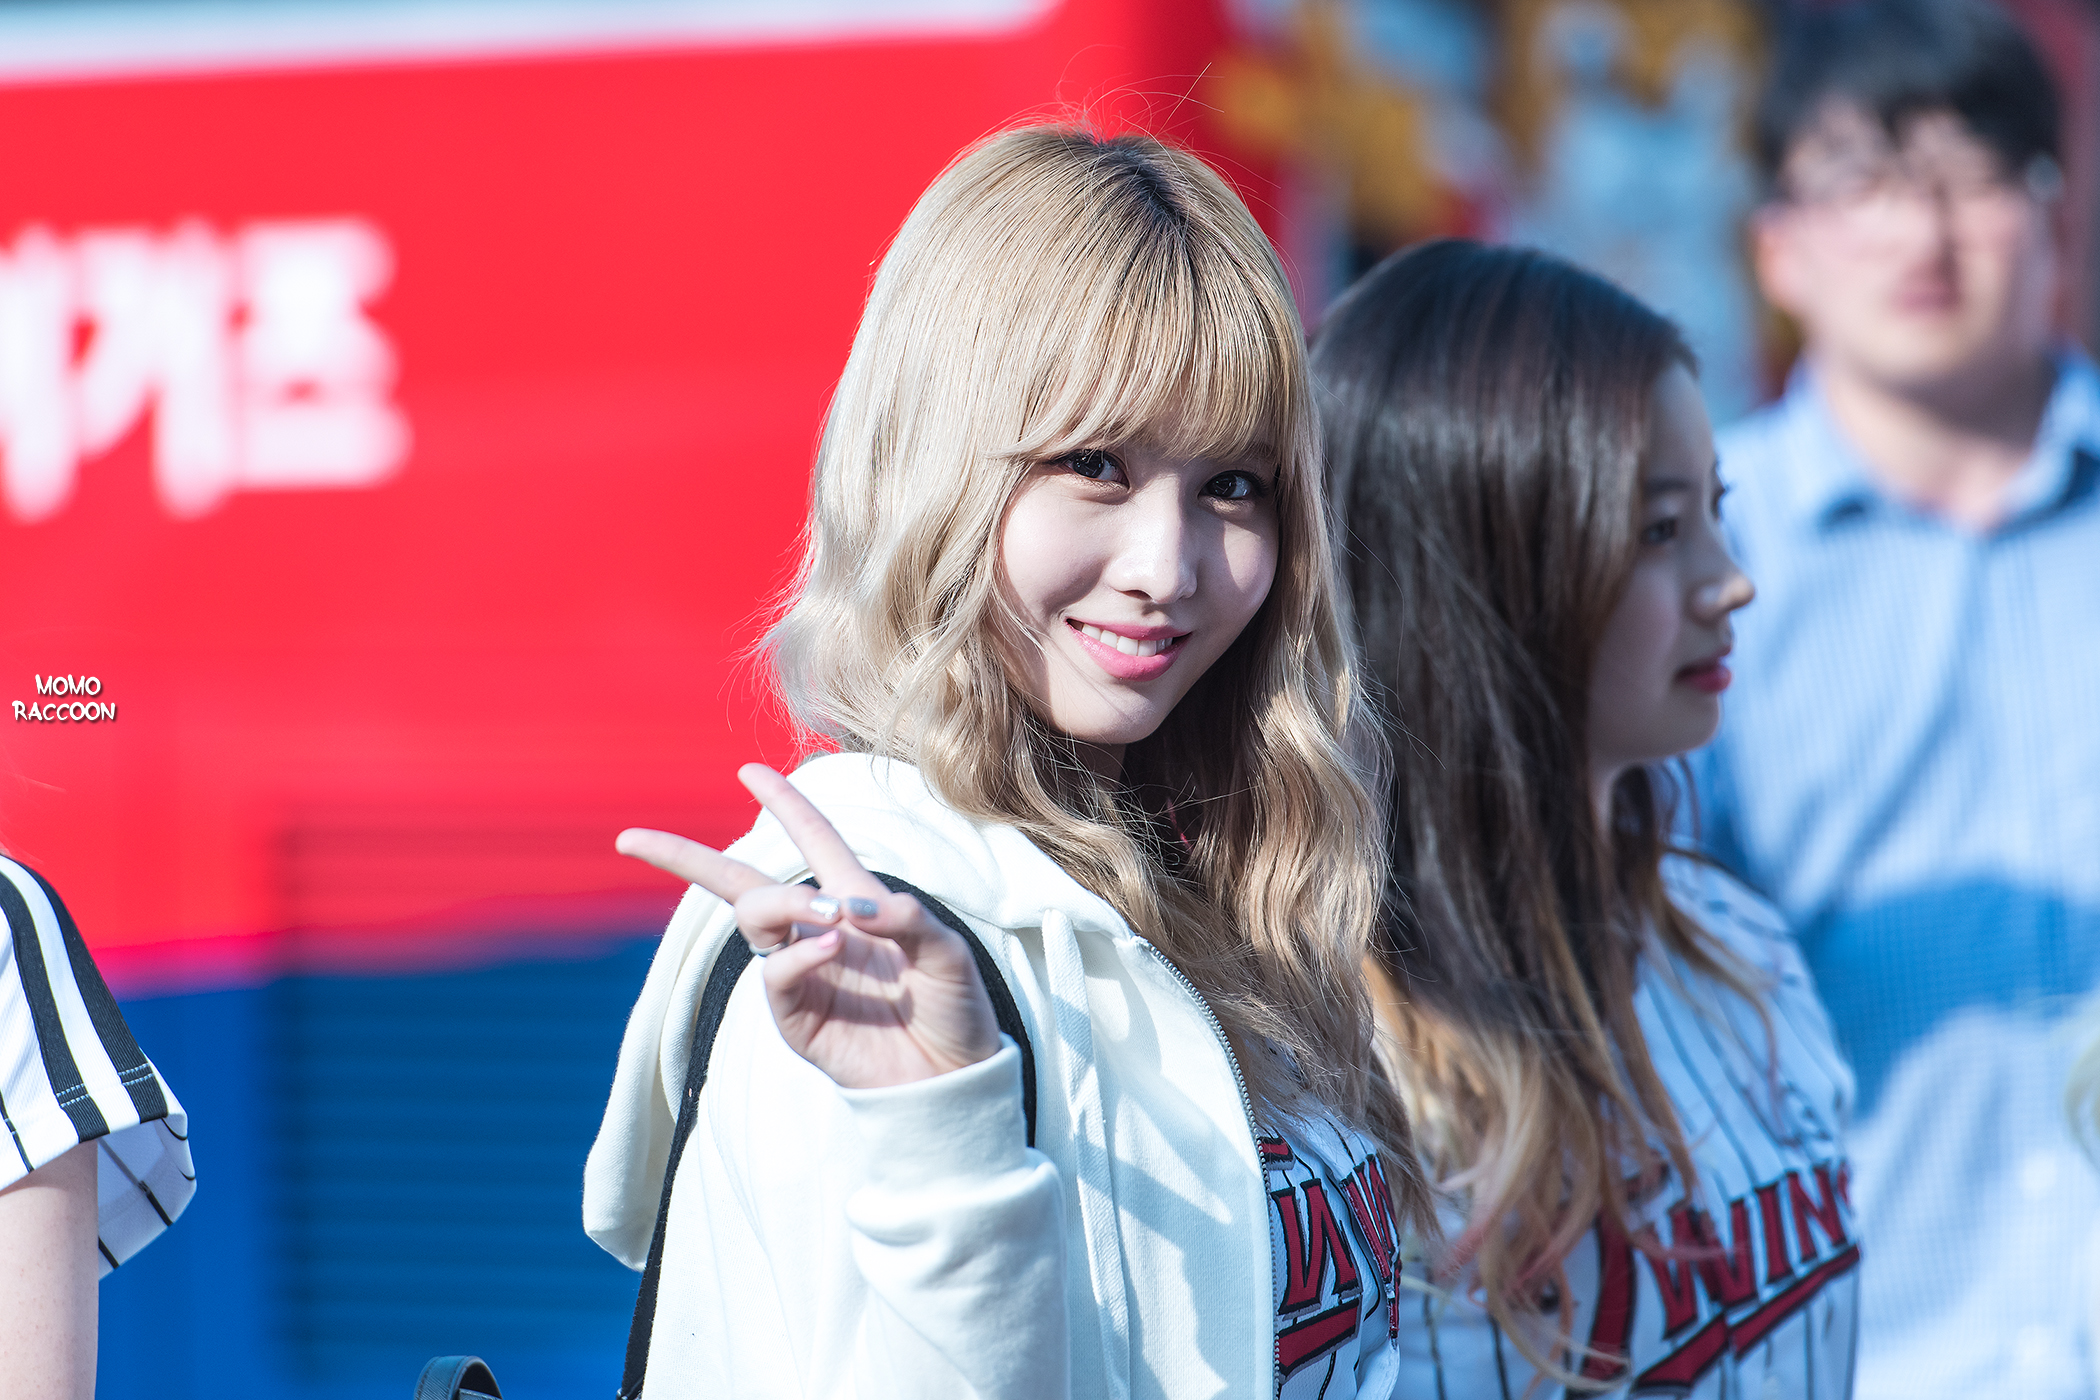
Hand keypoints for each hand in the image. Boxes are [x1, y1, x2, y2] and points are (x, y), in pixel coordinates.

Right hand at [616, 764, 1002, 1089]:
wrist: (955, 1079)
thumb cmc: (956, 1009)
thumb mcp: (947, 952)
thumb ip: (907, 919)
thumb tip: (849, 905)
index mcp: (857, 901)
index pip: (812, 839)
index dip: (783, 802)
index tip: (748, 771)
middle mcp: (819, 931)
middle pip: (739, 883)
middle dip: (684, 858)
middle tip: (635, 840)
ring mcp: (802, 974)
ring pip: (752, 918)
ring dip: (783, 902)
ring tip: (830, 915)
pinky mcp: (795, 1018)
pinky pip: (774, 974)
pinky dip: (800, 953)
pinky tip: (834, 946)